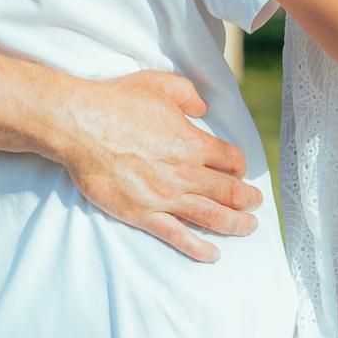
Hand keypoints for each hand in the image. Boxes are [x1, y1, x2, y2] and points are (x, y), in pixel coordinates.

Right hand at [43, 69, 263, 263]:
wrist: (81, 125)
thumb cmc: (117, 102)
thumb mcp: (160, 84)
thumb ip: (188, 94)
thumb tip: (203, 107)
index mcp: (192, 142)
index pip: (231, 159)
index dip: (240, 166)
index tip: (239, 171)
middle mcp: (185, 173)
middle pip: (229, 191)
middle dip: (248, 199)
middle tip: (256, 203)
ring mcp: (165, 197)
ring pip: (211, 216)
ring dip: (235, 224)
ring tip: (248, 228)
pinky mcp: (143, 214)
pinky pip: (178, 236)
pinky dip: (199, 247)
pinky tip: (213, 254)